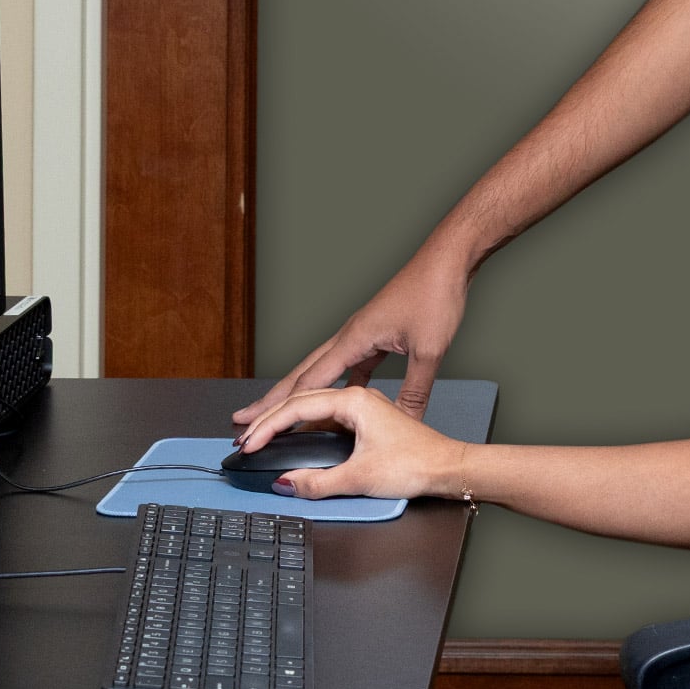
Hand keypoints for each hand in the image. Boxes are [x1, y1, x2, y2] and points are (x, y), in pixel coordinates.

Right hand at [233, 238, 469, 426]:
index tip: (254, 428)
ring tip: (278, 414)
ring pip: (321, 368)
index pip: (308, 382)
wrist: (447, 259)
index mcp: (354, 338)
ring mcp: (361, 333)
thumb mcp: (428, 350)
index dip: (280, 410)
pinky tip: (338, 397)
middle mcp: (350, 334)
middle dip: (271, 399)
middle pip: (300, 373)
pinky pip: (348, 365)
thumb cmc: (435, 294)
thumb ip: (414, 391)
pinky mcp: (376, 333)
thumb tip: (405, 421)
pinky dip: (337, 384)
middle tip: (242, 420)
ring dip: (299, 391)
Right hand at [235, 383, 467, 501]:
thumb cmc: (421, 459)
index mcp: (356, 396)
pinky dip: (310, 417)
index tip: (247, 444)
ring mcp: (367, 396)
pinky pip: (331, 405)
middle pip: (302, 394)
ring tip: (262, 427)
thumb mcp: (364, 475)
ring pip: (316, 397)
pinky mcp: (372, 406)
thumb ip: (320, 482)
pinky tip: (304, 430)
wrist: (455, 461)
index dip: (268, 425)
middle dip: (268, 411)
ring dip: (288, 412)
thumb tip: (287, 483)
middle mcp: (360, 390)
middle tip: (240, 428)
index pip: (298, 405)